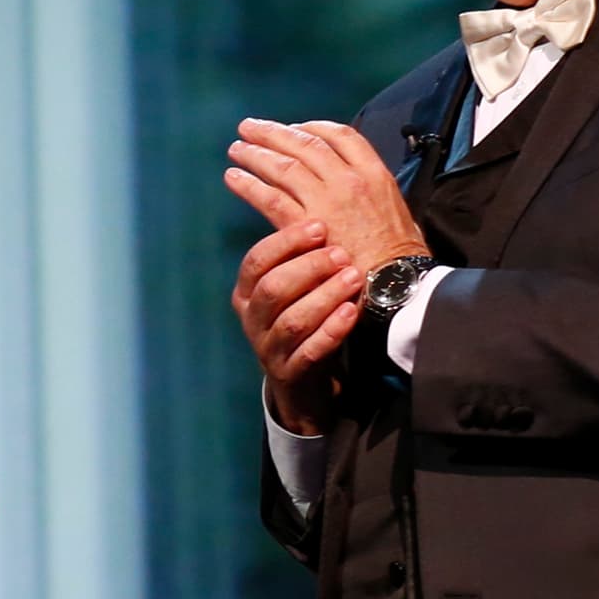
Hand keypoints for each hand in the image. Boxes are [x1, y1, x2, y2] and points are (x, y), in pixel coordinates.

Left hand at [226, 118, 427, 275]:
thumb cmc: (401, 255)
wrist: (399, 285)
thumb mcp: (396, 210)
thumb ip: (371, 192)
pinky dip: (249, 185)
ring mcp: (326, 201)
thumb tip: (353, 185)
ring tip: (236, 149)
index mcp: (375, 174)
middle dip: (274, 133)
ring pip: (284, 167)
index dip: (313, 127)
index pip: (341, 135)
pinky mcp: (306, 225)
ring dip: (256, 154)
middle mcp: (349, 181)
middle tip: (250, 127)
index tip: (294, 127)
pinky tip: (234, 179)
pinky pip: (270, 198)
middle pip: (305, 144)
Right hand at [228, 217, 360, 435]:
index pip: (257, 260)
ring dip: (324, 296)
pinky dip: (331, 330)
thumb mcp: (290, 292)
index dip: (286, 242)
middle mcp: (251, 318)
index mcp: (245, 292)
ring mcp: (268, 348)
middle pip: (272, 287)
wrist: (300, 384)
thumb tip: (318, 214)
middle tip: (341, 253)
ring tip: (353, 278)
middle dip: (308, 267)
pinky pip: (311, 351)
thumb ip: (297, 261)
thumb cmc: (302, 323)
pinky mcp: (290, 373)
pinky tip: (351, 312)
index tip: (319, 226)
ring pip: (292, 319)